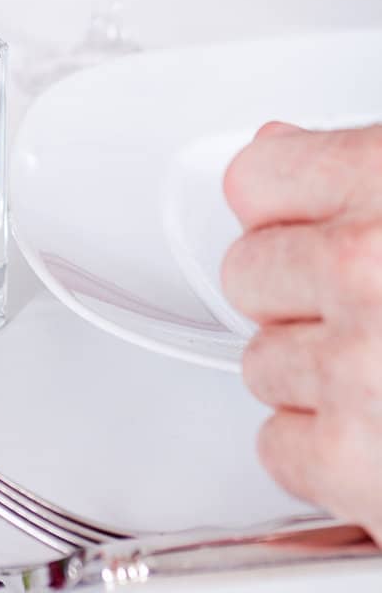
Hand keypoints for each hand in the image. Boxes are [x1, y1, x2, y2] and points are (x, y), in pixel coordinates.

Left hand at [222, 122, 381, 540]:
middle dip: (293, 297)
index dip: (282, 209)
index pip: (254, 178)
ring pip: (260, 362)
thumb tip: (275, 150)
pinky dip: (324, 456)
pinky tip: (378, 436)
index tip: (305, 226)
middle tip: (369, 315)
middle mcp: (365, 268)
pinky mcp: (357, 464)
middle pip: (246, 272)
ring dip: (312, 377)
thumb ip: (359, 173)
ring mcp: (357, 368)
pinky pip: (278, 448)